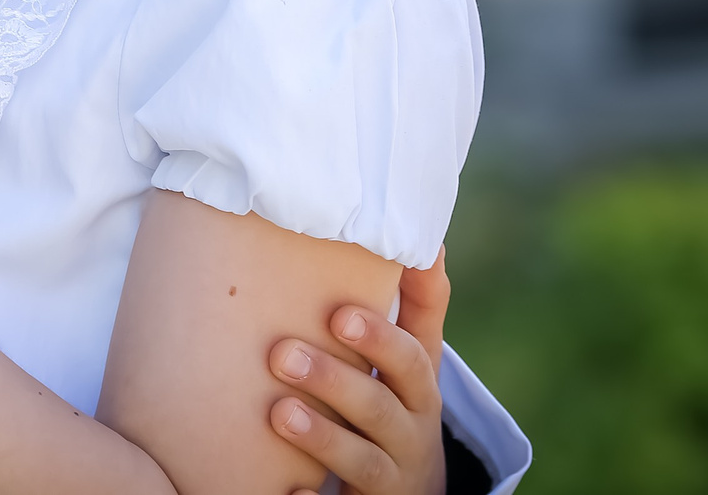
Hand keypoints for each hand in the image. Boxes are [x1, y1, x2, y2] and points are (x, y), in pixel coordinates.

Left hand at [268, 248, 452, 494]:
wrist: (410, 490)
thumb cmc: (399, 403)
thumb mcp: (415, 361)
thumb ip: (421, 303)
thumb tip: (429, 238)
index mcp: (420, 392)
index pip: (411, 361)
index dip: (379, 339)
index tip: (337, 314)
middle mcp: (411, 434)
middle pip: (380, 408)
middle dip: (335, 381)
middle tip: (282, 354)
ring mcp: (390, 477)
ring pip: (362, 461)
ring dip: (322, 437)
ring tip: (278, 413)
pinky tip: (290, 492)